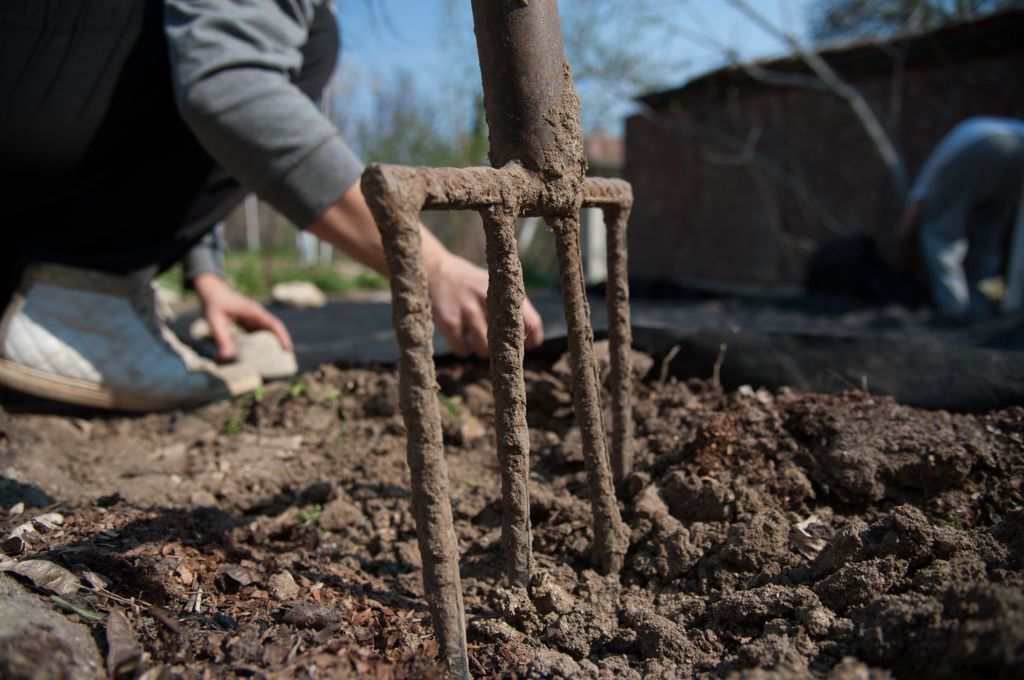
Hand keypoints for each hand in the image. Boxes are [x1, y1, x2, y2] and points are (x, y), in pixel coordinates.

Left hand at [193, 273, 292, 360]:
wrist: (211, 290)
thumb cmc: (213, 304)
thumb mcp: (215, 321)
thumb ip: (221, 338)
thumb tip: (226, 357)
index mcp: (253, 312)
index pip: (273, 324)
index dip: (282, 336)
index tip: (288, 349)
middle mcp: (257, 315)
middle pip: (275, 329)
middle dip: (282, 342)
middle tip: (287, 360)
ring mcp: (253, 318)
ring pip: (269, 331)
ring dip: (274, 343)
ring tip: (278, 360)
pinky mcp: (248, 322)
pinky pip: (260, 333)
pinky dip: (263, 343)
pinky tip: (262, 355)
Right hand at [427, 252, 543, 358]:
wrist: (435, 268)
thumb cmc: (470, 281)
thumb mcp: (494, 284)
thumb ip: (512, 305)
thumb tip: (529, 337)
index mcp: (504, 291)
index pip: (532, 322)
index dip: (532, 339)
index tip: (528, 346)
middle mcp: (489, 300)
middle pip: (507, 341)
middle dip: (504, 348)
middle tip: (496, 344)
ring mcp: (468, 311)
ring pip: (484, 350)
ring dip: (481, 350)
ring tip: (475, 337)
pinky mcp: (449, 321)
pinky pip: (463, 350)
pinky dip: (463, 349)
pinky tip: (460, 338)